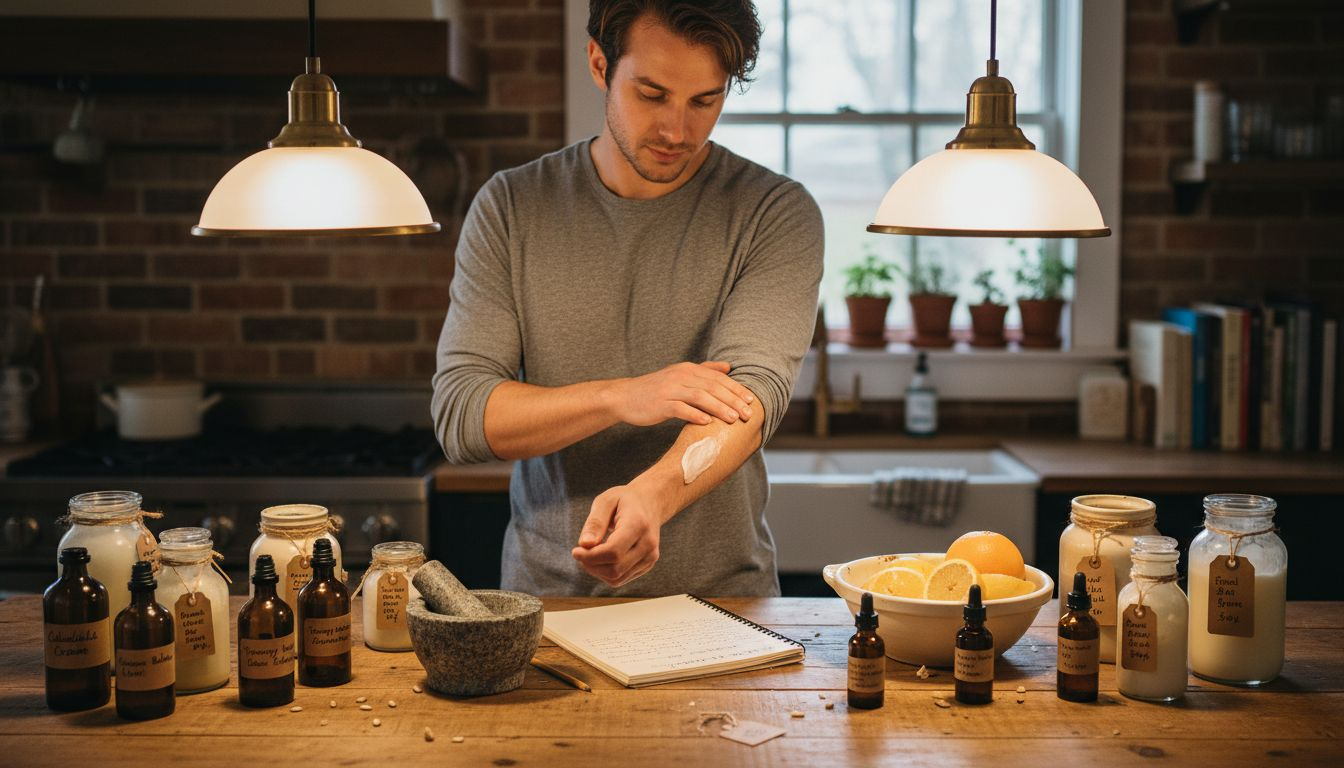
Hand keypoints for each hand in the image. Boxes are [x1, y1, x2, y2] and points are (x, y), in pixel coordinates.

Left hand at [571, 483, 665, 587]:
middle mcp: (648, 544)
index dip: (590, 556)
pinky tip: (602, 557)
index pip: (613, 552)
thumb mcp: (606, 501)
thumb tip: (584, 544)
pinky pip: (621, 578)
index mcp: (638, 524)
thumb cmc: (624, 500)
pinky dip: (606, 572)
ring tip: (590, 553)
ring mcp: (650, 556)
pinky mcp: (648, 564)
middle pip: (614, 569)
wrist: (650, 502)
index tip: (575, 551)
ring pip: (617, 578)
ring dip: (597, 571)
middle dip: (591, 565)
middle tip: (580, 552)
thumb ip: (595, 523)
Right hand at [610, 361, 753, 426]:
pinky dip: (695, 415)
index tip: (751, 400)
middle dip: (732, 400)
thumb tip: (729, 367)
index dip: (736, 389)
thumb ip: (705, 370)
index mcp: (688, 369)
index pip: (717, 378)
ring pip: (700, 397)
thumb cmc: (655, 389)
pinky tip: (707, 423)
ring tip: (732, 419)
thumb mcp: (680, 375)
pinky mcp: (660, 403)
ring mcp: (670, 389)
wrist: (625, 397)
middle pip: (712, 387)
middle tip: (747, 413)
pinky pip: (680, 409)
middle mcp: (681, 376)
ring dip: (718, 408)